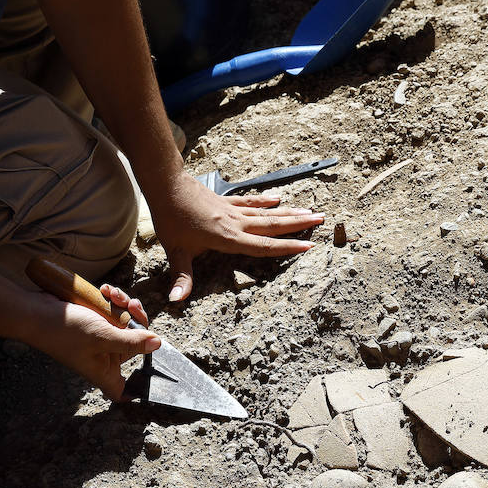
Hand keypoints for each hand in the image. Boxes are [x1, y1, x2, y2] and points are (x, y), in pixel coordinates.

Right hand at [23, 287, 159, 399]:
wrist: (35, 312)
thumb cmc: (65, 331)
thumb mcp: (104, 336)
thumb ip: (132, 342)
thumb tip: (157, 344)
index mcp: (105, 372)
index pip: (123, 392)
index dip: (136, 391)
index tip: (147, 382)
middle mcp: (103, 358)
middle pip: (136, 346)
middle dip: (138, 322)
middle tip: (132, 306)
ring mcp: (99, 340)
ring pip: (126, 324)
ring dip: (124, 305)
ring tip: (113, 293)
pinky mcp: (94, 323)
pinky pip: (112, 312)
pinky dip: (112, 300)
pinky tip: (106, 290)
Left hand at [152, 175, 324, 302]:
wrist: (166, 186)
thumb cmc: (171, 220)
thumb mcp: (175, 252)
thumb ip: (181, 277)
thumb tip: (177, 301)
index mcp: (229, 239)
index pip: (263, 246)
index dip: (287, 248)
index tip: (308, 246)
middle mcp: (237, 224)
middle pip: (273, 226)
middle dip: (298, 225)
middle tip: (321, 220)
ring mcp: (233, 211)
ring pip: (267, 213)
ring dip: (289, 212)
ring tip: (310, 211)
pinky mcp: (227, 201)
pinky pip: (251, 202)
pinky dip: (265, 200)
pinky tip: (278, 199)